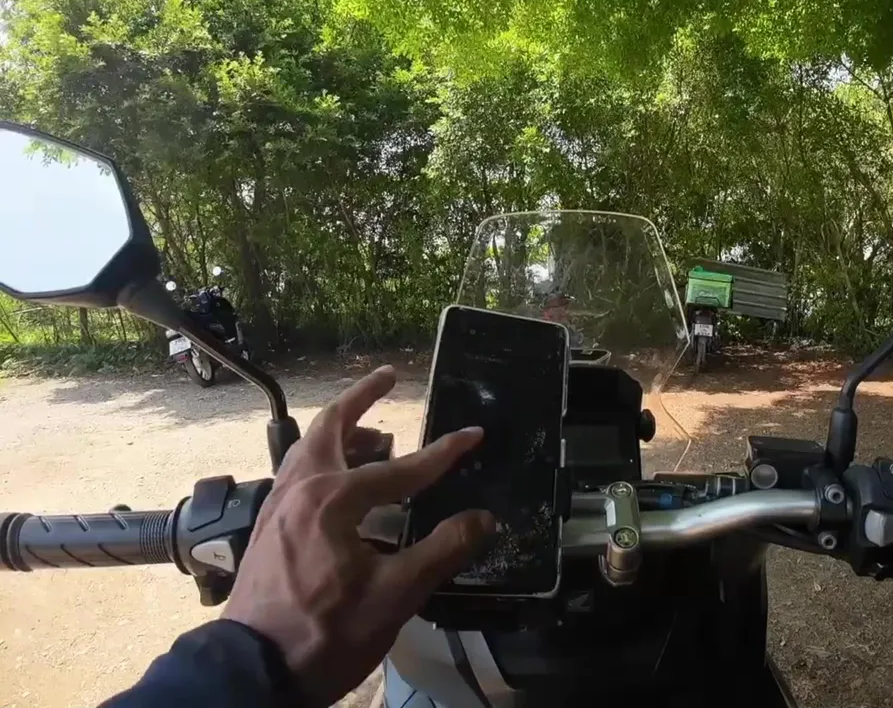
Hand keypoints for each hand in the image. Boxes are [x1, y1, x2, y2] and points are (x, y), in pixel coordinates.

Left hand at [222, 365, 495, 705]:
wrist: (254, 671)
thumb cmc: (325, 633)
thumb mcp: (395, 596)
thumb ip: (442, 550)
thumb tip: (482, 518)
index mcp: (332, 500)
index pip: (401, 468)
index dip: (443, 453)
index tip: (474, 435)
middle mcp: (299, 490)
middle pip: (331, 428)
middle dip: (361, 399)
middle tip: (387, 377)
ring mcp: (277, 507)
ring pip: (309, 449)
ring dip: (342, 431)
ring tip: (373, 432)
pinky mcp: (268, 527)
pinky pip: (298, 473)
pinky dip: (324, 459)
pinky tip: (340, 480)